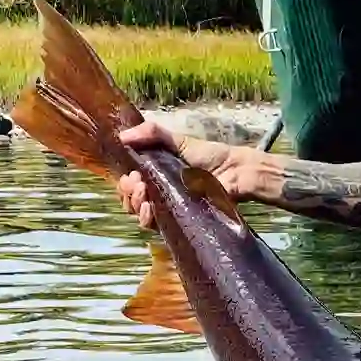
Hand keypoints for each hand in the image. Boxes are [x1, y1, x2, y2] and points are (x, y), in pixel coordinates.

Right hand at [115, 121, 265, 229]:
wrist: (237, 172)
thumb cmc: (211, 156)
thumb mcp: (180, 140)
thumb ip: (153, 134)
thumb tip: (122, 135)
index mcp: (157, 175)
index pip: (130, 184)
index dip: (124, 182)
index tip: (130, 173)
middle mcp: (160, 194)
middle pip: (131, 201)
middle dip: (127, 192)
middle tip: (136, 182)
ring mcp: (170, 210)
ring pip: (140, 215)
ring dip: (134, 204)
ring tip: (143, 191)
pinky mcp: (180, 223)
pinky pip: (156, 226)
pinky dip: (147, 218)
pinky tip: (149, 207)